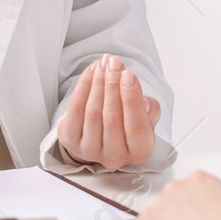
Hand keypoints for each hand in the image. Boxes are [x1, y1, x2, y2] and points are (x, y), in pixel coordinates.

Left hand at [57, 54, 161, 168]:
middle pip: (112, 117)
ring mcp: (90, 151)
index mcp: (139, 152)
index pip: (137, 128)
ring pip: (93, 112)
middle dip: (112, 85)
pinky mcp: (71, 141)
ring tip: (103, 62)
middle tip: (114, 62)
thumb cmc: (127, 124)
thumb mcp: (146, 118)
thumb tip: (138, 93)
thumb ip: (149, 108)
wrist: (101, 138)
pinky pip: (75, 109)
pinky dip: (83, 86)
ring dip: (98, 82)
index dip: (132, 99)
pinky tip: (91, 71)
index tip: (129, 74)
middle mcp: (115, 157)